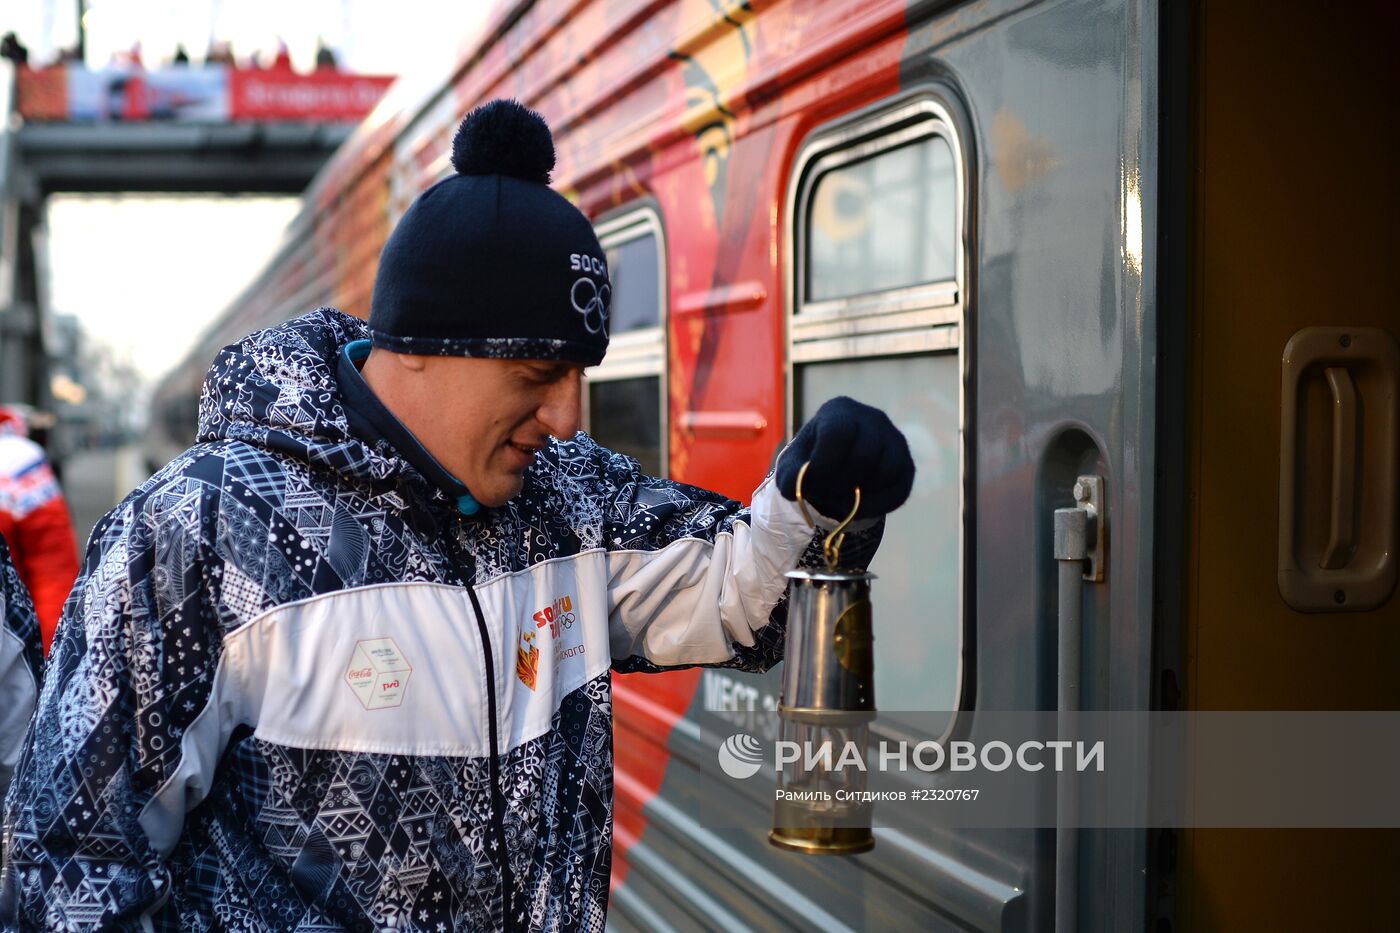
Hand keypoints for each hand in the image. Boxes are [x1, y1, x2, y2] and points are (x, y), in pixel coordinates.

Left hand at [776, 396, 913, 519]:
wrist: (836, 467)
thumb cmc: (812, 460)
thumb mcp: (792, 467)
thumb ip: (788, 478)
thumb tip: (798, 489)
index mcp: (840, 410)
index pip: (839, 433)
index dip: (825, 463)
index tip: (814, 480)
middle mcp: (873, 418)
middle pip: (864, 454)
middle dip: (842, 482)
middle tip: (827, 492)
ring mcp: (895, 440)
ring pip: (887, 471)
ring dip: (860, 494)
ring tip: (841, 498)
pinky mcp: (908, 465)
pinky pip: (899, 490)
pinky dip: (875, 505)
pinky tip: (856, 506)